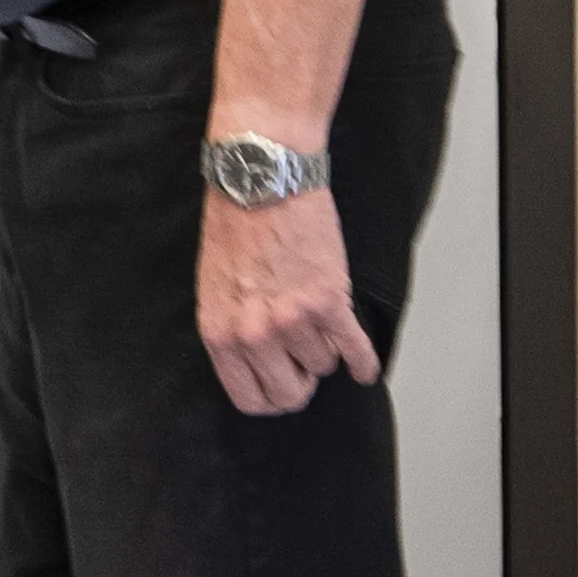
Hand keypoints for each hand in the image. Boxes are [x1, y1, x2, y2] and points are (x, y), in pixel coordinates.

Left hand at [197, 184, 379, 416]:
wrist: (262, 178)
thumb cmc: (234, 223)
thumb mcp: (214, 286)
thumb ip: (233, 330)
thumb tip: (257, 362)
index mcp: (220, 333)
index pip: (249, 398)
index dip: (271, 398)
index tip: (283, 388)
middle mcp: (254, 334)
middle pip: (290, 393)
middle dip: (301, 382)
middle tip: (306, 366)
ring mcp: (292, 320)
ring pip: (323, 363)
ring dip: (324, 346)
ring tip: (317, 319)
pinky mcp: (329, 301)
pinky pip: (355, 349)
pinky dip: (364, 362)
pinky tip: (364, 367)